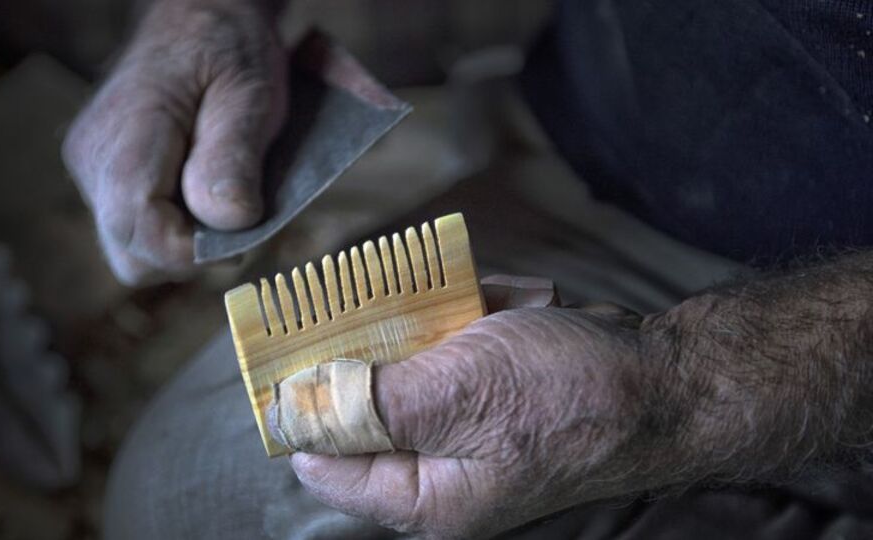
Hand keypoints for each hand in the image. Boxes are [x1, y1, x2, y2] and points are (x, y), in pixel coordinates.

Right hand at [62, 0, 286, 284]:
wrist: (198, 21)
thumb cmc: (227, 50)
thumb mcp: (249, 92)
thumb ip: (234, 155)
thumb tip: (228, 220)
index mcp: (124, 134)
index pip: (138, 227)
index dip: (192, 250)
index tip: (240, 230)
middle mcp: (92, 160)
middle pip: (131, 255)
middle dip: (190, 252)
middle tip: (236, 214)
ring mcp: (91, 173)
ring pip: (132, 251)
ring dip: (183, 242)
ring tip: (220, 197)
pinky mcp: (102, 180)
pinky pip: (136, 231)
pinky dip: (174, 227)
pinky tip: (199, 191)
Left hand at [278, 280, 703, 538]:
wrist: (663, 378)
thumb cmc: (568, 396)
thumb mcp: (456, 395)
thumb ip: (367, 404)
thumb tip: (290, 409)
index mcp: (423, 497)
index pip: (323, 461)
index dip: (300, 403)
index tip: (291, 342)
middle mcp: (439, 472)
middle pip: (363, 404)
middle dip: (381, 346)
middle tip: (398, 303)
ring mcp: (466, 429)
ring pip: (408, 363)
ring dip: (436, 322)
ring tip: (485, 307)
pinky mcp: (490, 394)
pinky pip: (453, 347)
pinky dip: (471, 315)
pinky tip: (507, 304)